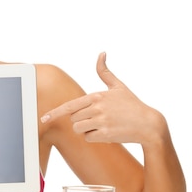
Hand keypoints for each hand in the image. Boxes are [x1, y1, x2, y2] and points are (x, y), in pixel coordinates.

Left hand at [41, 53, 161, 144]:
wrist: (149, 124)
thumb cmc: (132, 105)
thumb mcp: (118, 86)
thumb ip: (105, 72)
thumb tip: (101, 53)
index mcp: (97, 96)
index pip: (70, 106)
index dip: (54, 113)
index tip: (43, 118)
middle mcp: (97, 108)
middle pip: (73, 119)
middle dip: (81, 120)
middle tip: (97, 119)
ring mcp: (101, 122)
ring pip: (78, 129)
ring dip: (86, 130)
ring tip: (101, 125)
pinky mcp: (106, 135)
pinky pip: (88, 138)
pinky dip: (94, 137)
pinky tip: (107, 133)